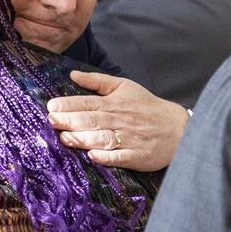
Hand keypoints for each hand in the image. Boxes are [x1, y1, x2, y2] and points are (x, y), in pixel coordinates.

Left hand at [46, 70, 188, 171]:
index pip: (88, 102)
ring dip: (84, 139)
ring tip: (65, 138)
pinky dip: (107, 157)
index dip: (69, 105)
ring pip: (103, 138)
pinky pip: (121, 157)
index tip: (51, 107)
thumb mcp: (124, 86)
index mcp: (115, 102)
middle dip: (71, 120)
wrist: (179, 128)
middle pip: (93, 120)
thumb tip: (73, 74)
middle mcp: (120, 119)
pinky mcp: (137, 155)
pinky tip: (93, 156)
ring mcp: (129, 138)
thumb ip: (97, 81)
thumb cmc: (146, 107)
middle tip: (52, 121)